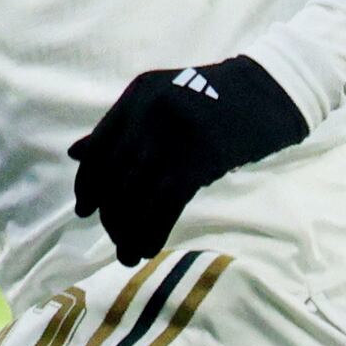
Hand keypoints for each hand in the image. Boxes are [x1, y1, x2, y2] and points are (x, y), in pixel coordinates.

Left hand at [70, 55, 307, 262]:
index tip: (85, 212)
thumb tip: (75, 153)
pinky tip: (149, 247)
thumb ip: (120, 127)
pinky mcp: (199, 155)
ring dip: (128, 231)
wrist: (271, 90)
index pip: (98, 148)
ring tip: (128, 254)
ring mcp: (173, 133)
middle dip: (110, 215)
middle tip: (114, 240)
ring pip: (135, 194)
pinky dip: (152, 231)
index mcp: (136, 96)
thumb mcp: (162, 101)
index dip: (88, 185)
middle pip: (114, 176)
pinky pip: (164, 204)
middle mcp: (148, 112)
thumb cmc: (217, 99)